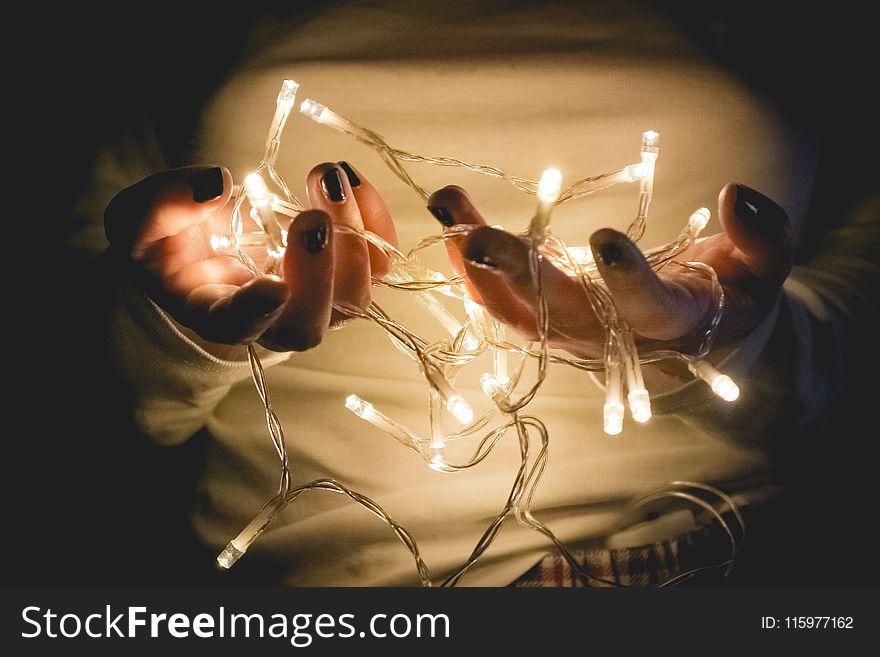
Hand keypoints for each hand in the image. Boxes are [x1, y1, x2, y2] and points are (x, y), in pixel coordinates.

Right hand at [105, 162, 397, 350]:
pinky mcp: (344, 274)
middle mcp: (271, 318)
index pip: (239, 326)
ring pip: (354, 297)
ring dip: (353, 238)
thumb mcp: (137, 220)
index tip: (271, 285)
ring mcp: (314, 300)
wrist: (205, 253)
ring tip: (326, 178)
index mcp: (216, 312)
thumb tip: (218, 186)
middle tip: (311, 217)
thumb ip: (162, 206)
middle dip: (318, 273)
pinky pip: (379, 264)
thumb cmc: (168, 244)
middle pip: (309, 324)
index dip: (257, 311)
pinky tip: (351, 181)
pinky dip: (376, 223)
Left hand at [428, 183, 790, 357]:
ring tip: (448, 207)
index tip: (606, 237)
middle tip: (473, 234)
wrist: (692, 339)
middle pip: (562, 312)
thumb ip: (764, 238)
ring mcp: (573, 339)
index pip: (649, 307)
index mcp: (674, 321)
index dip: (629, 279)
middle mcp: (615, 338)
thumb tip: (737, 197)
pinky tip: (451, 227)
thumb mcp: (765, 269)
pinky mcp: (548, 331)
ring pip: (517, 314)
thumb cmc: (730, 294)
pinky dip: (472, 275)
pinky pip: (501, 310)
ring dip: (476, 267)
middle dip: (517, 273)